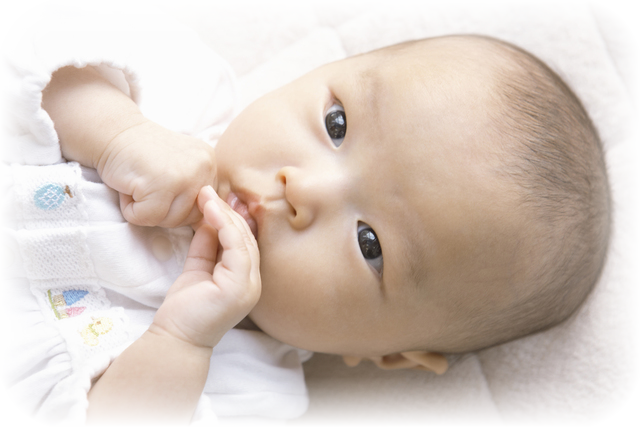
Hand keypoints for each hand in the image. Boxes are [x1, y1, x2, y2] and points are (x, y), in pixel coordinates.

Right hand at [97, 120, 216, 226]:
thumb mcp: (180, 167)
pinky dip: (131, 209)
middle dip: (164, 210)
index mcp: (210, 163)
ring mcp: (185, 175)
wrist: (113, 132)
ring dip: (147, 210)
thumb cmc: (143, 155)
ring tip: (140, 184)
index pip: (205, 207)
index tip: (162, 182)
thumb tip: (206, 222)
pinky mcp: (161, 185)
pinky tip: (130, 186)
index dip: (178, 204)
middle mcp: (204, 167)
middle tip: (148, 183)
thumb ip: (195, 190)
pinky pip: (147, 218)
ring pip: (171, 221)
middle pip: (190, 218)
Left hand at [149, 186, 260, 347]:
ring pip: (243, 240)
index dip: (231, 217)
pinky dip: (223, 225)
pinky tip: (209, 210)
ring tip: (206, 194)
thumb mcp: (198, 267)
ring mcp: (249, 286)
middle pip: (246, 237)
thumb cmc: (185, 308)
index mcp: (245, 279)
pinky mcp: (238, 288)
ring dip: (224, 214)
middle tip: (209, 190)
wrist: (175, 338)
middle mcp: (253, 282)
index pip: (244, 241)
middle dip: (228, 211)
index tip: (214, 197)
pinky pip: (236, 249)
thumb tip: (208, 217)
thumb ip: (206, 244)